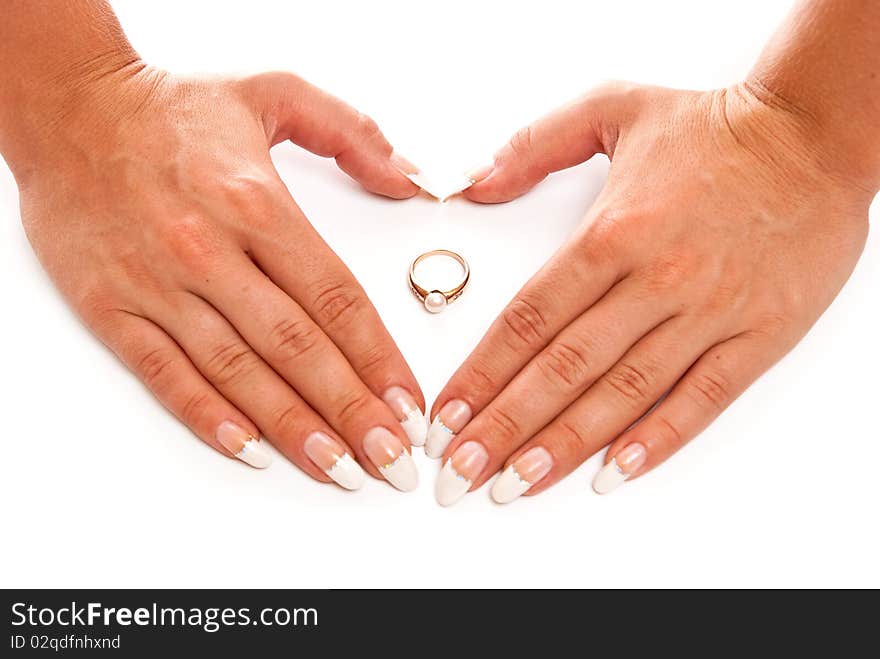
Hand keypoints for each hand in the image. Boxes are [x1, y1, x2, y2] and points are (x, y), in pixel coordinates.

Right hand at [13, 62, 428, 490]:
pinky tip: (251, 450)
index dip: (378, 358)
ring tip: (340, 470)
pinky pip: (165, 373)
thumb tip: (410, 179)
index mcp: (257, 202)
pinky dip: (208, 416)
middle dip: (350, 410)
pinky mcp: (110, 306)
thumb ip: (352, 134)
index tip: (408, 404)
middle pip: (297, 347)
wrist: (67, 109)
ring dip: (293, 427)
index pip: (335, 298)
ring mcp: (158, 284)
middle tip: (391, 459)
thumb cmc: (172, 108)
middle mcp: (210, 249)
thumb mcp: (275, 93)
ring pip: (237, 371)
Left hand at [429, 81, 872, 504]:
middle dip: (505, 427)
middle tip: (461, 473)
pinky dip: (658, 440)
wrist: (817, 133)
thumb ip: (535, 145)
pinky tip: (614, 473)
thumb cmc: (715, 127)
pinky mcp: (759, 333)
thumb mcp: (613, 108)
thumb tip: (474, 182)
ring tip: (516, 483)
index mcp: (614, 232)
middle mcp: (656, 279)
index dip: (482, 373)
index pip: (529, 319)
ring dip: (565, 445)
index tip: (447, 415)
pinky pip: (702, 398)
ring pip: (624, 393)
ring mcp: (709, 311)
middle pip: (564, 367)